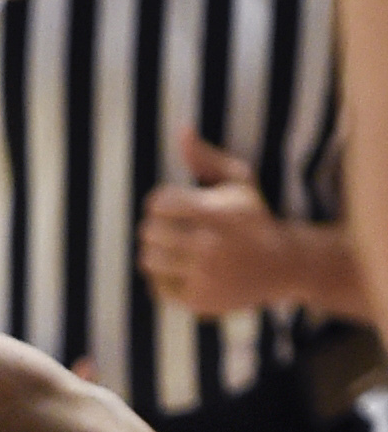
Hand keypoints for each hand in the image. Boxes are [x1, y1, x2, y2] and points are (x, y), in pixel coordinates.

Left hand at [139, 131, 299, 319]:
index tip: (172, 205)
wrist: (283, 266)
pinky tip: (181, 269)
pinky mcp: (200, 301)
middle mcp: (211, 246)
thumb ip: (207, 158)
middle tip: (169, 228)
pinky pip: (156, 286)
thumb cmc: (254, 218)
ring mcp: (205, 277)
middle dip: (155, 227)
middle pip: (149, 231)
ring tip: (170, 247)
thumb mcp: (239, 182)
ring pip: (147, 259)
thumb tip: (181, 130)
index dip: (160, 202)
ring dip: (154, 251)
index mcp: (219, 213)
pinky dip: (163, 277)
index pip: (158, 202)